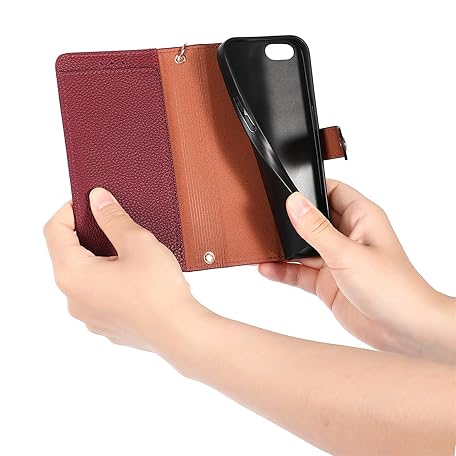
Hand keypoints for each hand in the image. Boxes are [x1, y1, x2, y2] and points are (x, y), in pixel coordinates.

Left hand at [44, 188, 210, 358]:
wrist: (179, 332)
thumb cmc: (158, 291)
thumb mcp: (136, 242)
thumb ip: (113, 218)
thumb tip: (97, 200)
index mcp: (73, 274)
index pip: (54, 232)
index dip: (68, 211)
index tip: (87, 202)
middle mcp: (73, 298)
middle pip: (68, 255)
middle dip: (88, 236)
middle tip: (113, 225)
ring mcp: (88, 316)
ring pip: (85, 277)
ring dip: (100, 260)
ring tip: (129, 254)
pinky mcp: (105, 325)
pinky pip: (99, 296)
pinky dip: (110, 281)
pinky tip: (136, 278)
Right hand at [259, 180, 454, 362]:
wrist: (402, 331)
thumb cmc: (393, 288)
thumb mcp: (347, 253)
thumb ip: (316, 229)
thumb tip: (294, 202)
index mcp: (361, 218)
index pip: (332, 190)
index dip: (310, 188)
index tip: (285, 190)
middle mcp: (347, 236)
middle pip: (312, 219)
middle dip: (290, 220)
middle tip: (267, 219)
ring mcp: (335, 260)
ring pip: (302, 247)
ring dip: (284, 248)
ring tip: (263, 246)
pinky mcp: (326, 282)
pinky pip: (299, 271)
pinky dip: (283, 271)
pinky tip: (267, 269)